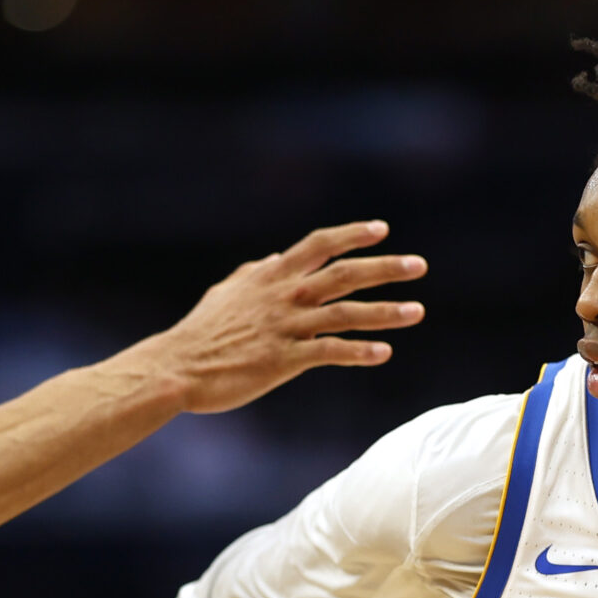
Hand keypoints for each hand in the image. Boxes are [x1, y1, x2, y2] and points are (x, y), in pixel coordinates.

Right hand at [144, 221, 425, 413]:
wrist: (178, 367)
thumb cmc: (201, 333)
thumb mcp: (227, 293)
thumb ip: (255, 274)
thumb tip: (272, 258)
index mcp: (271, 276)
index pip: (318, 245)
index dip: (351, 235)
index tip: (381, 230)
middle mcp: (283, 296)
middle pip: (343, 274)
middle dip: (384, 268)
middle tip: (419, 265)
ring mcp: (284, 327)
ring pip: (344, 313)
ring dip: (384, 312)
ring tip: (417, 311)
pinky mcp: (282, 360)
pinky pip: (328, 352)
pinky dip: (358, 352)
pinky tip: (383, 354)